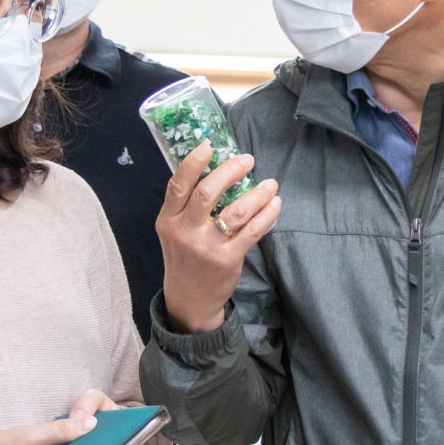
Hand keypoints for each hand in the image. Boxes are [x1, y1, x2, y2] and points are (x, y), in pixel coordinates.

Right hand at [159, 144, 279, 331]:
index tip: (209, 146)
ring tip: (270, 184)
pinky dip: (267, 215)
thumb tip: (214, 169)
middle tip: (248, 160)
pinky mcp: (228, 258)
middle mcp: (185, 231)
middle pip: (207, 193)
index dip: (192, 163)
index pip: (177, 186)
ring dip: (257, 194)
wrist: (190, 298)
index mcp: (168, 220)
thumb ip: (185, 205)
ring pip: (236, 211)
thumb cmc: (185, 257)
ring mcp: (207, 246)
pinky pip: (252, 231)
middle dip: (230, 171)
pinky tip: (274, 204)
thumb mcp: (174, 230)